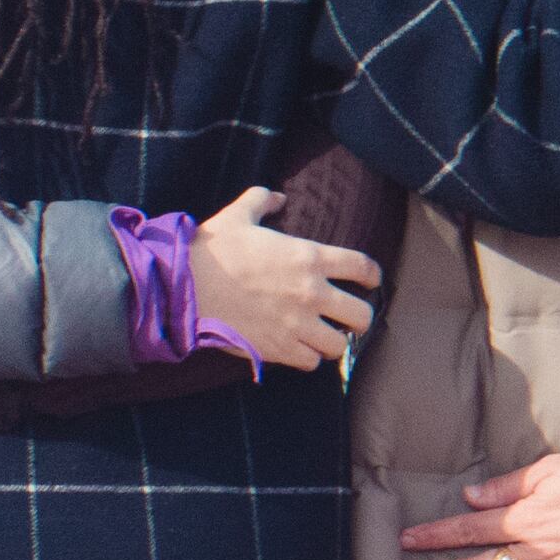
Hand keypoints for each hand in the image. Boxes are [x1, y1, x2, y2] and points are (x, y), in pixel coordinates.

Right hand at [194, 187, 383, 369]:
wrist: (186, 288)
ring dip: (334, 341)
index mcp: (308, 257)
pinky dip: (309, 358)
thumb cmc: (212, 250)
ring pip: (338, 345)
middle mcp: (310, 293)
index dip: (372, 275)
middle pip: (362, 315)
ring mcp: (297, 325)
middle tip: (350, 317)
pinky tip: (300, 348)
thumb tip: (278, 197)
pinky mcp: (279, 348)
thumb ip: (262, 200)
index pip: (362, 267)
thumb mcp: (238, 215)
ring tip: (324, 336)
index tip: (371, 281)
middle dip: (360, 318)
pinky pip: (311, 362)